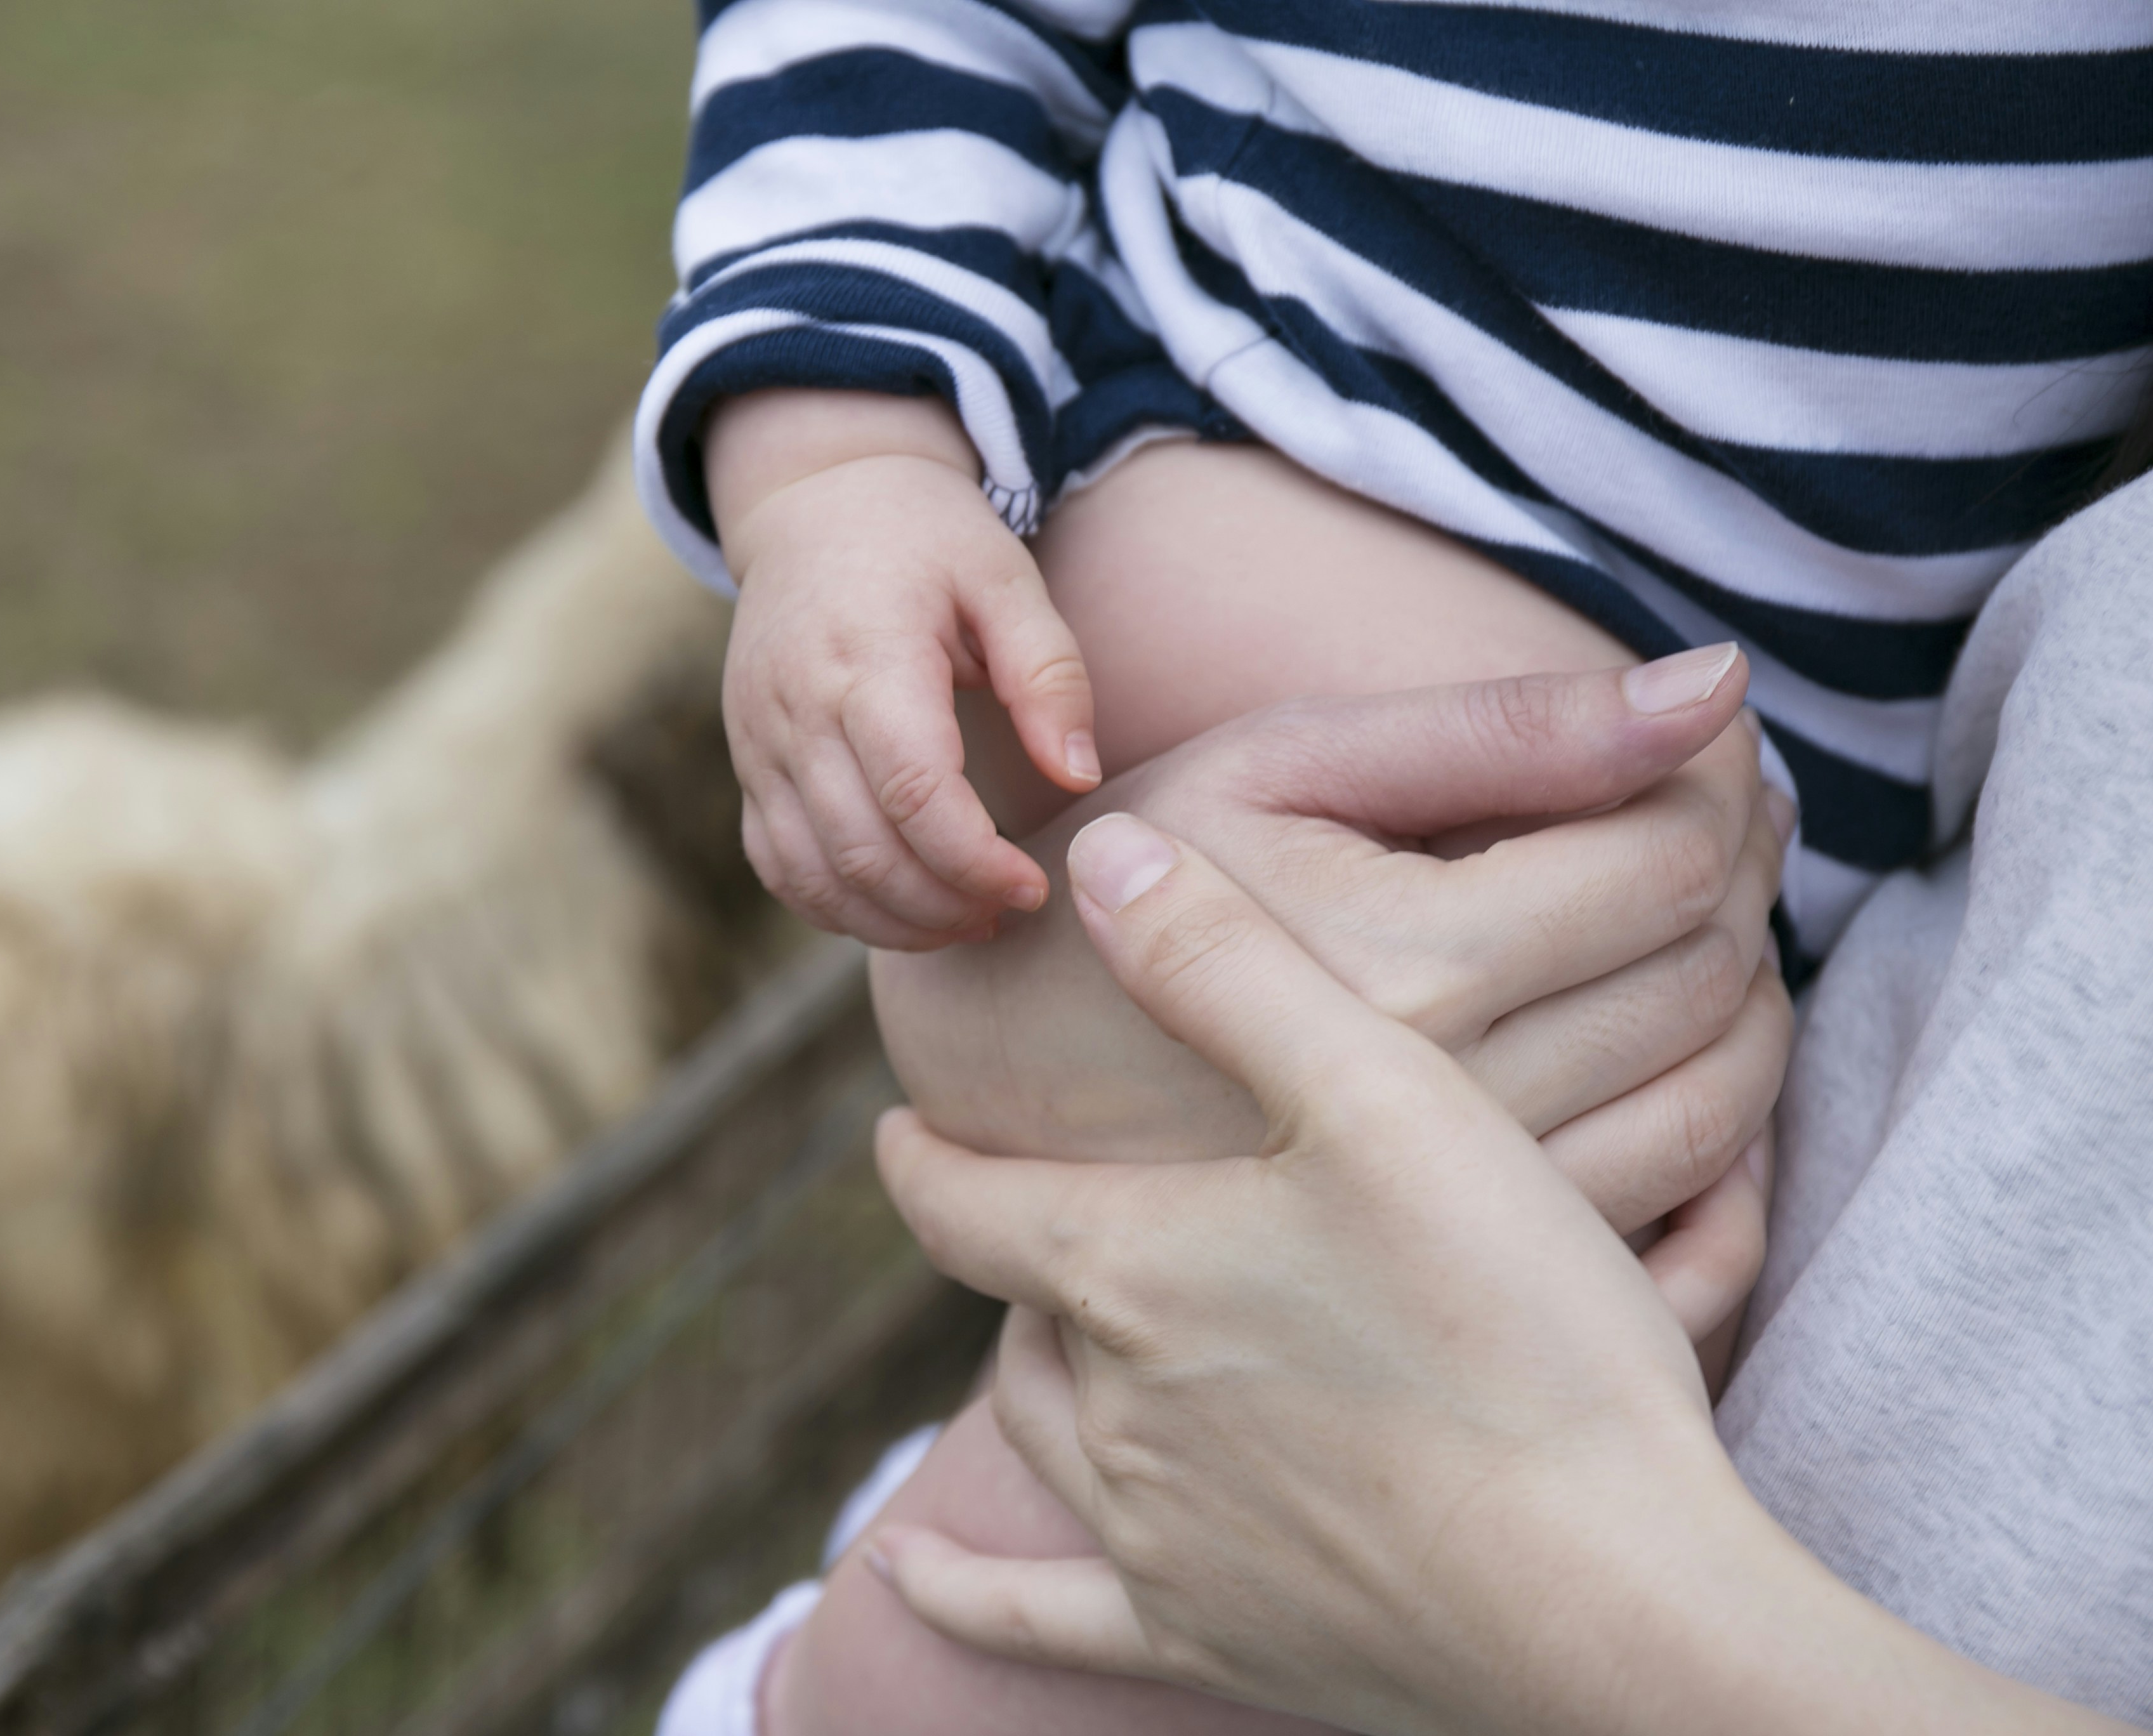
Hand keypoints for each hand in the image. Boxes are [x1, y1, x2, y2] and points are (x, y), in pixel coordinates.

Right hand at [711, 391, 1099, 948]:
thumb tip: (1080, 777)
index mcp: (869, 660)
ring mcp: (760, 744)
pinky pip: (779, 866)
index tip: (1033, 888)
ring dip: (893, 922)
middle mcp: (798, 711)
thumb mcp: (1004, 578)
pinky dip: (837, 908)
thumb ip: (1049, 675)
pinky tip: (902, 909)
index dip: (976, 863)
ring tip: (964, 920)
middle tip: (1007, 909)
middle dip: (944, 904)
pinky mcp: (748, 766)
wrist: (816, 503)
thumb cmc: (926, 541)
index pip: (915, 795)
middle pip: (863, 852)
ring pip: (816, 876)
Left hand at [865, 814, 2121, 1735]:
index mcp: (1128, 1267)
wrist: (1607, 1590)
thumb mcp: (1377, 1093)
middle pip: (1019, 1310)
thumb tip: (1094, 857)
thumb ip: (1228, 965)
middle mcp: (1111, 1404)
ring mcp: (1155, 1535)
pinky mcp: (1210, 1640)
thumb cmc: (1509, 1323)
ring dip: (1035, 1370)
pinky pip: (1038, 1622)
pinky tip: (909, 1585)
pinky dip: (964, 1600)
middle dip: (1020, 1257)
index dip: (924, 1153)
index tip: (902, 1123)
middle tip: (1038, 1216)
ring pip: (1038, 1431)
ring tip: (1049, 1332)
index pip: (965, 1198)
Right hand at [877, 650, 1792, 1267]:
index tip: (1703, 738)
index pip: (1671, 855)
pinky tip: (1672, 1029)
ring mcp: (1470, 1204)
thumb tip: (1719, 684)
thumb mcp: (1283, 764)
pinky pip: (1686, 1193)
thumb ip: (1503, 728)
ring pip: (1722, 1087)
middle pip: (1710, 967)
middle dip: (1746, 864)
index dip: (1724, 779)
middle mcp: (1456, 1100)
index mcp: (1410, 960)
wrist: (1003, 1074)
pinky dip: (1722, 1099)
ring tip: (1701, 908)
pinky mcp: (1474, 1261)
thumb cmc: (1138, 878)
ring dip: (1749, 981)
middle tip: (1714, 807)